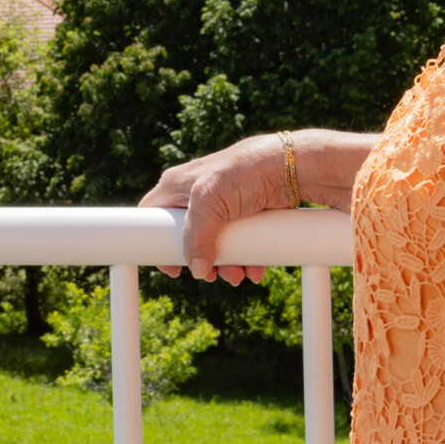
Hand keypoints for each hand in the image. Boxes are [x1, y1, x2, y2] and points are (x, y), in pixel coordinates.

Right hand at [138, 132, 290, 285]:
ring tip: (239, 274)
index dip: (158, 244)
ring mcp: (222, 207)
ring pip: (214, 246)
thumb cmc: (245, 170)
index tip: (173, 269)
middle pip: (188, 238)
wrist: (290, 168)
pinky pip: (237, 244)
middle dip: (201, 261)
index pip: (154, 218)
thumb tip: (197, 269)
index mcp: (177, 186)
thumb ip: (196, 235)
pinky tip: (253, 268)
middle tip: (212, 275)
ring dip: (226, 266)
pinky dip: (244, 260)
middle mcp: (197, 197)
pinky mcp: (244, 215)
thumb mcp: (209, 198)